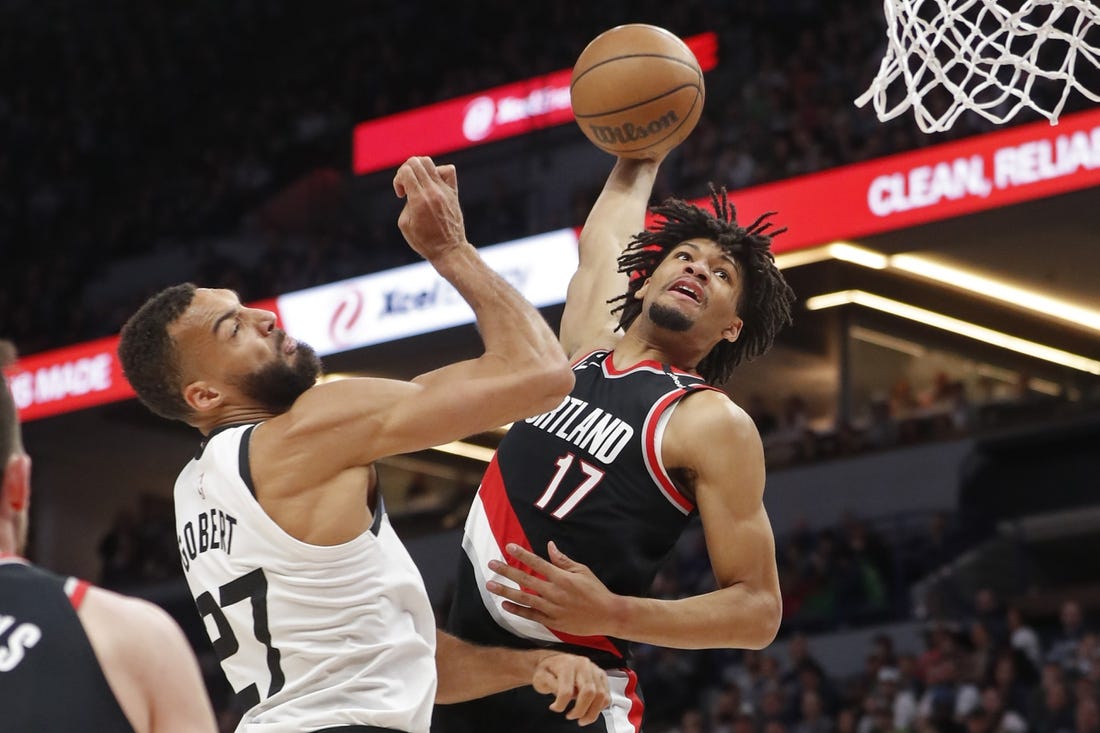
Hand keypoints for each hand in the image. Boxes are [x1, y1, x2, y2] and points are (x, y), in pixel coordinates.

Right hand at [392, 156, 466, 260]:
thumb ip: (406, 203)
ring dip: (418, 169)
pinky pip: (449, 170)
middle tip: (407, 187)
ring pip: (429, 162)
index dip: (398, 179)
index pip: (405, 171)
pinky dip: (438, 171)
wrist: (449, 250)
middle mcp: (432, 192)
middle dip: (405, 171)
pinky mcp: (453, 193)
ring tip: (418, 183)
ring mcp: (444, 191)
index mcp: (419, 200)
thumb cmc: (425, 242)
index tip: (401, 194)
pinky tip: (433, 184)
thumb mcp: (405, 225)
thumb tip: (411, 192)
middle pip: (415, 162)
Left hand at [486, 542, 621, 637]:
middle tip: (491, 564)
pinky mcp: (553, 622)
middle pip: (525, 580)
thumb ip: (563, 560)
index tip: (508, 547)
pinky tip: (505, 605)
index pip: (537, 563)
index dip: (522, 555)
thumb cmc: (595, 590)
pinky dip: (517, 610)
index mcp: (562, 577)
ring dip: (505, 591)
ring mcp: (552, 608)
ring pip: (524, 598)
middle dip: (507, 571)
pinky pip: (531, 615)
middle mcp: (554, 592)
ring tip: (490, 585)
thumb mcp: (582, 571)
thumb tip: (549, 546)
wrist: (608, 615)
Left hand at [531, 652, 609, 725]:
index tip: (555, 708)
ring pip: (601, 695)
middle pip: (589, 692)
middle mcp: (583, 665)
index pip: (567, 691)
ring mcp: (594, 670)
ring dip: (592, 712)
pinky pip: (606, 695)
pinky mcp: (601, 675)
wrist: (554, 661)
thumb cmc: (548, 669)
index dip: (560, 704)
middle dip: (580, 711)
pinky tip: (590, 710)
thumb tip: (562, 697)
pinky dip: (600, 707)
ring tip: (582, 718)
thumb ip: (551, 686)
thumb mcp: (541, 677)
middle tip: (571, 716)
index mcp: (567, 664)